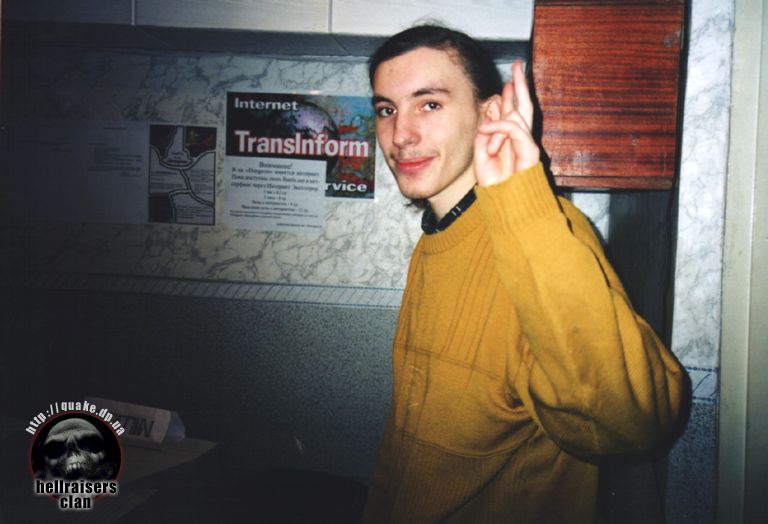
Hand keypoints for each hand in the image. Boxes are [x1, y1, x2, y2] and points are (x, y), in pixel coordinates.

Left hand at [474, 60, 539, 186]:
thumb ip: (484, 134)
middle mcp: (521, 138)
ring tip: (484, 131)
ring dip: (496, 122)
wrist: (504, 203)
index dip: (510, 95)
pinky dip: (500, 128)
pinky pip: (515, 128)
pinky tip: (487, 131)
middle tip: (518, 65)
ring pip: (517, 115)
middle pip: (524, 104)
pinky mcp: (531, 151)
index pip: (513, 110)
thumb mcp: (481, 154)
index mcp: (510, 138)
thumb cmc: (494, 184)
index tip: (506, 82)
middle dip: (521, 84)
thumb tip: (488, 113)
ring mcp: (527, 144)